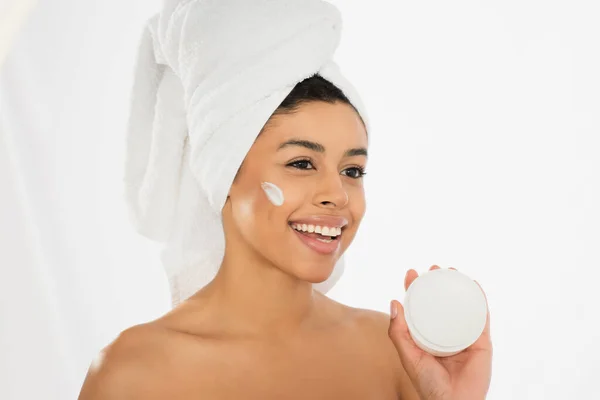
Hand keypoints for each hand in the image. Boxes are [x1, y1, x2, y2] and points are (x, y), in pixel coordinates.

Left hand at [388, 265, 492, 399]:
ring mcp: (462, 335)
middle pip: (440, 301)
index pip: (419, 306)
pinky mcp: (480, 341)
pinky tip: (474, 285)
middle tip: (434, 268)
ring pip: (461, 305)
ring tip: (453, 271)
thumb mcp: (408, 356)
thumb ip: (399, 332)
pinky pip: (481, 317)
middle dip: (437, 282)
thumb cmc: (429, 384)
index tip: (411, 273)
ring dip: (458, 286)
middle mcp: (444, 332)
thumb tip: (394, 303)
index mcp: (426, 335)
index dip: (415, 288)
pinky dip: (479, 300)